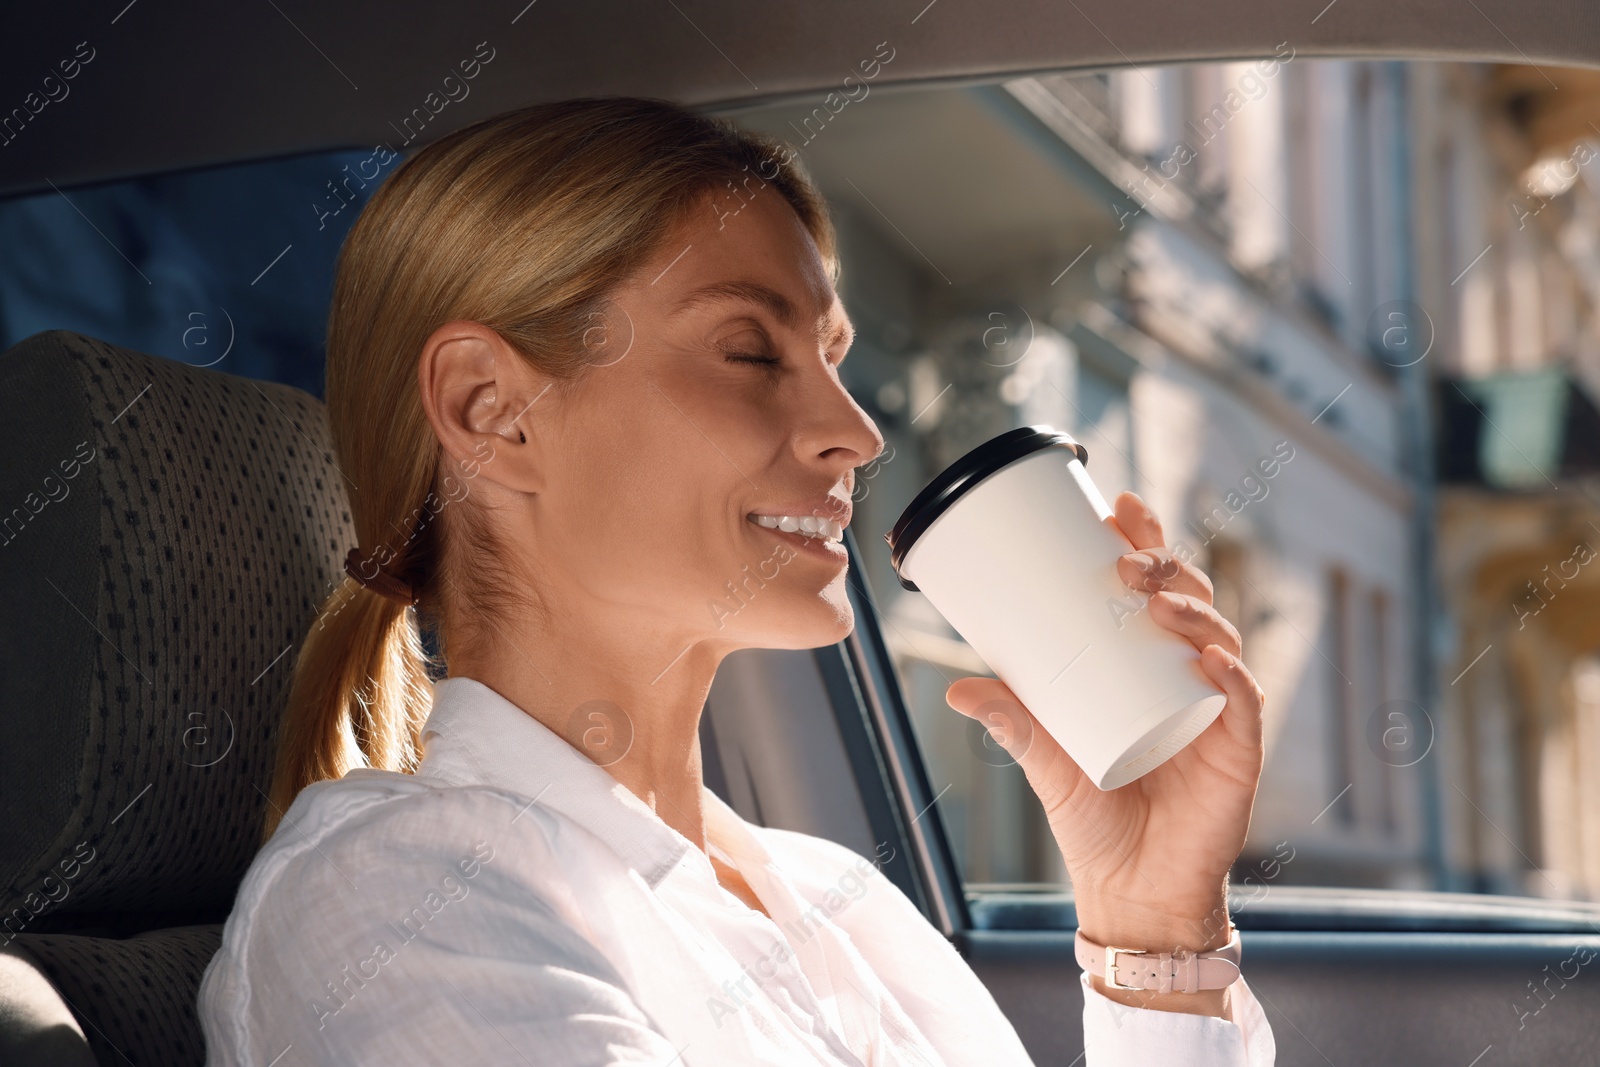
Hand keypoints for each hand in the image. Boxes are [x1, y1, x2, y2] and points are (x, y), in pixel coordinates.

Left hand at [944, 491, 1265, 1017]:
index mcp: (1146, 667)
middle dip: (1166, 565)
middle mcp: (1188, 678)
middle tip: (1124, 556)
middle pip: (1191, 602)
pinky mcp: (1237, 752)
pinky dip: (1231, 677)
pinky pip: (1243, 704)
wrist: (1131, 890)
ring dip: (1193, 611)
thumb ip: (1011, 721)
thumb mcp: (1044, 759)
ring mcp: (1217, 711)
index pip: (1154, 589)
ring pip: (1219, 640)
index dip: (1146, 542)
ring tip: (1154, 600)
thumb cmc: (1094, 817)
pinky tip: (1210, 662)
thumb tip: (954, 688)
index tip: (1117, 507)